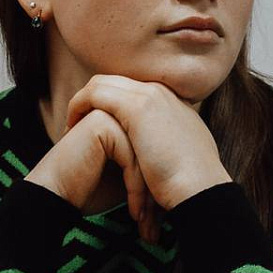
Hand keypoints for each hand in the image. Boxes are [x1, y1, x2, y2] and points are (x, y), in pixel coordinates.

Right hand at [25, 107, 162, 242]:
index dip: (161, 186)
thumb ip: (150, 164)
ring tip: (147, 224)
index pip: (158, 149)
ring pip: (147, 156)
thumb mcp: (129, 176)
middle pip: (155, 152)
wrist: (56, 198)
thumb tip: (185, 178)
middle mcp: (120, 112)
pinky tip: (134, 213)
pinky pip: (132, 158)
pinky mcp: (100, 124)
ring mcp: (110, 114)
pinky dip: (136, 189)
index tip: (160, 219)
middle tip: (155, 228)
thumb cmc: (90, 191)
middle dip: (157, 192)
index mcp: (129, 118)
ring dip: (148, 195)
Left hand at [64, 75, 231, 210]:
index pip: (133, 90)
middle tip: (76, 121)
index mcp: (174, 103)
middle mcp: (163, 92)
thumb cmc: (191, 186)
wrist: (201, 190)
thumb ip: (169, 147)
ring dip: (82, 102)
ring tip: (70, 124)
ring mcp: (151, 95)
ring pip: (102, 83)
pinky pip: (95, 94)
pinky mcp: (137, 106)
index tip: (95, 124)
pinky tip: (71, 125)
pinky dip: (78, 106)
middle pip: (115, 81)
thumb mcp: (181, 158)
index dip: (110, 103)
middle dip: (92, 98)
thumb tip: (158, 158)